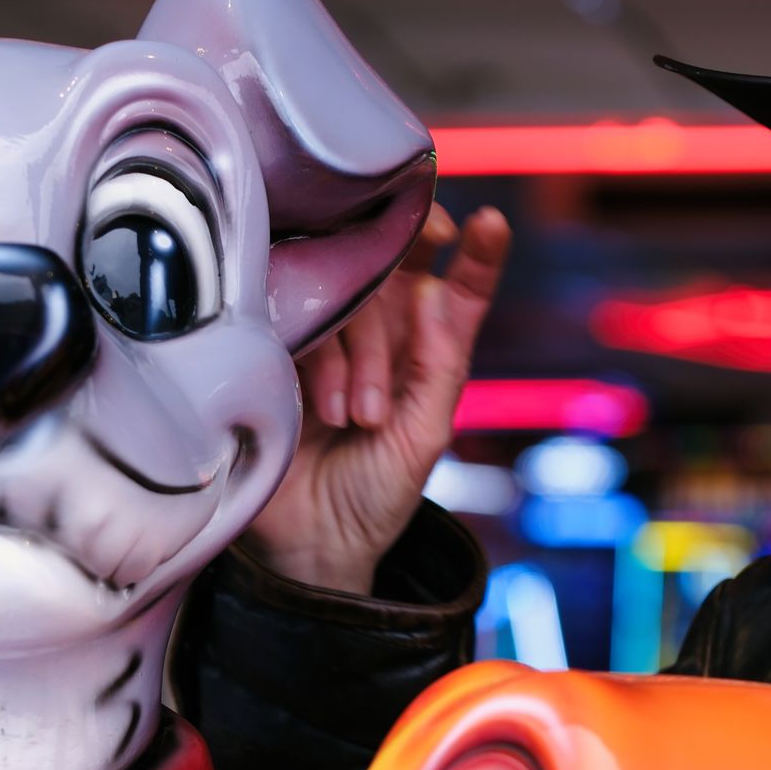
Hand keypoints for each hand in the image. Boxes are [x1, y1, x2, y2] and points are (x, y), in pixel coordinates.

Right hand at [242, 203, 510, 593]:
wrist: (311, 544)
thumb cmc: (376, 495)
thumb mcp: (427, 434)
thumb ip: (440, 362)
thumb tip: (433, 288)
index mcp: (425, 352)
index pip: (459, 286)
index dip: (477, 251)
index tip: (487, 226)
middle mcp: (380, 335)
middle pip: (399, 265)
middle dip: (409, 281)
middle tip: (410, 327)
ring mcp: (330, 336)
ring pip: (353, 294)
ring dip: (364, 357)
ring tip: (361, 419)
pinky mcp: (283, 345)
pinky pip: (306, 318)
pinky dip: (326, 365)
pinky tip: (329, 412)